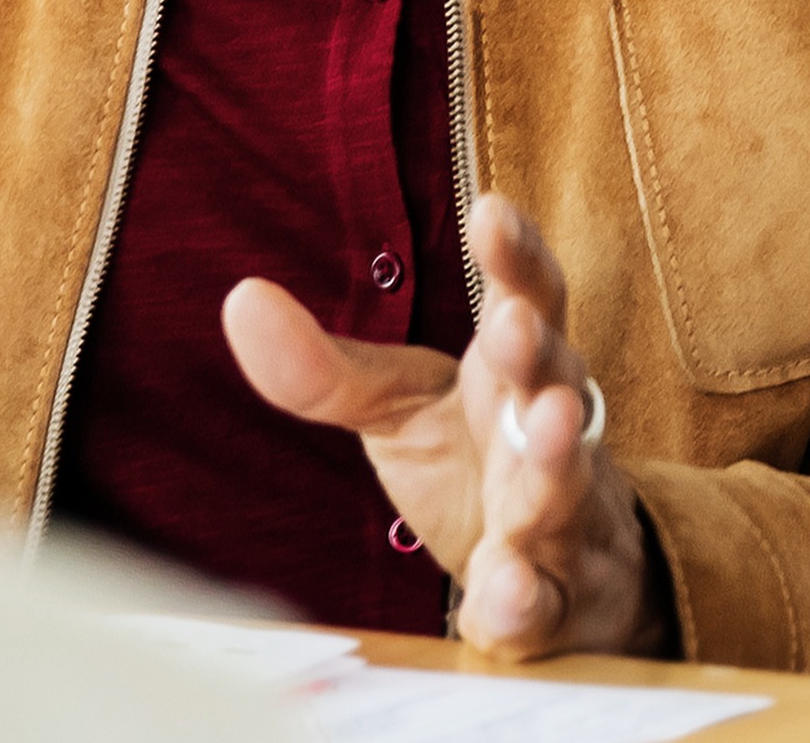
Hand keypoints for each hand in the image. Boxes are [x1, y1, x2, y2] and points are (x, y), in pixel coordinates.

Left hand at [221, 192, 667, 660]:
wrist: (554, 575)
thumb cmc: (472, 466)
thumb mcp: (396, 409)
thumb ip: (324, 368)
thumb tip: (241, 297)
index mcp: (512, 373)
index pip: (526, 298)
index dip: (514, 257)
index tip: (491, 209)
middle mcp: (553, 432)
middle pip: (558, 379)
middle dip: (539, 351)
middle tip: (514, 324)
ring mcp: (565, 515)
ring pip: (567, 484)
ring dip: (559, 459)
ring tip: (551, 429)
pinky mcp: (560, 598)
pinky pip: (549, 600)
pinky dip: (528, 599)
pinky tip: (507, 597)